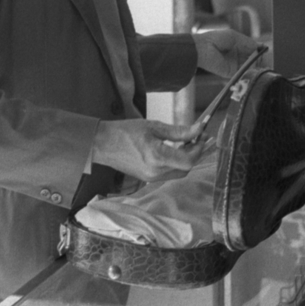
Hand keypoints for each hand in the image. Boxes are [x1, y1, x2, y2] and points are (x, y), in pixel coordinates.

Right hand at [91, 119, 210, 182]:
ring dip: (186, 159)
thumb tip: (198, 130)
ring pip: (179, 173)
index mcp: (156, 157)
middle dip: (195, 153)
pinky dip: (176, 163)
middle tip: (197, 138)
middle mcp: (155, 172)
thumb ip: (178, 131)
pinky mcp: (147, 179)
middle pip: (186, 168)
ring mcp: (151, 178)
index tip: (201, 136)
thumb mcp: (154, 126)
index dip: (199, 149)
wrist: (102, 144)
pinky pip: (169, 174)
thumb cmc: (125, 132)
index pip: (189, 160)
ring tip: (186, 143)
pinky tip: (174, 150)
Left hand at [193, 29, 261, 76]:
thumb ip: (249, 42)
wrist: (203, 48)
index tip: (266, 50)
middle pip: (254, 59)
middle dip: (259, 59)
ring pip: (251, 67)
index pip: (253, 49)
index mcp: (238, 46)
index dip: (260, 50)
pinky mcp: (232, 73)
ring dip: (255, 65)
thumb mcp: (235, 36)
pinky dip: (249, 71)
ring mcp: (235, 65)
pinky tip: (252, 66)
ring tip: (258, 62)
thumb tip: (261, 47)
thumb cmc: (216, 39)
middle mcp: (238, 56)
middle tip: (263, 58)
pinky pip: (243, 73)